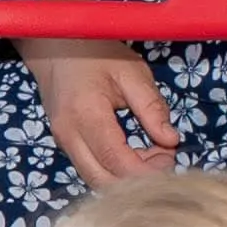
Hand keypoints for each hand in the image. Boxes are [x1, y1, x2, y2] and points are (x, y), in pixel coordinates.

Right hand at [24, 34, 177, 184]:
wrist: (55, 45)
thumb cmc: (96, 52)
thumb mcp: (132, 72)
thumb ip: (152, 108)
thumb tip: (171, 140)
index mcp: (86, 114)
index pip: (116, 161)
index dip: (146, 170)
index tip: (171, 157)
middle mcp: (68, 135)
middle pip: (102, 181)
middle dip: (137, 179)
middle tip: (164, 158)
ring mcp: (62, 142)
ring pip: (95, 180)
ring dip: (126, 177)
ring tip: (152, 154)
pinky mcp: (64, 145)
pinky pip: (90, 169)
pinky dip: (114, 170)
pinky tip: (134, 153)